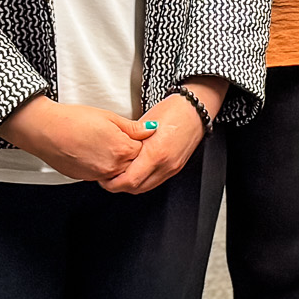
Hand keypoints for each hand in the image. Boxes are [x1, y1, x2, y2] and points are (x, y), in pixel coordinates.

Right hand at [0, 96, 152, 181]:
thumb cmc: (74, 120)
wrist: (46, 131)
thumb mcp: (108, 117)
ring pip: (117, 172)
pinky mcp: (86, 178)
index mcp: (122, 149)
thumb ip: (132, 127)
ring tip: (103, 143)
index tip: (132, 133)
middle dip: (130, 153)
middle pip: (133, 164)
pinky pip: (102, 174)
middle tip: (117, 138)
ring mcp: (99, 175)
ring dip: (116, 161)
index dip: (138, 140)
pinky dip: (102, 165)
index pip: (143, 150)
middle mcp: (113, 167)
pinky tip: (93, 151)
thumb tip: (151, 129)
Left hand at [103, 78, 224, 194]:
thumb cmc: (172, 110)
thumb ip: (130, 140)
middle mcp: (165, 165)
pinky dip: (142, 181)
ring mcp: (172, 168)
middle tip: (107, 179)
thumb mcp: (145, 123)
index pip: (130, 180)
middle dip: (119, 186)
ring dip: (130, 185)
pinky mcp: (175, 168)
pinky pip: (155, 182)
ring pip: (145, 188)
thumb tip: (115, 151)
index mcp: (156, 153)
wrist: (195, 109)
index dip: (113, 183)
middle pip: (136, 188)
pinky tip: (135, 172)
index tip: (103, 178)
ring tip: (118, 176)